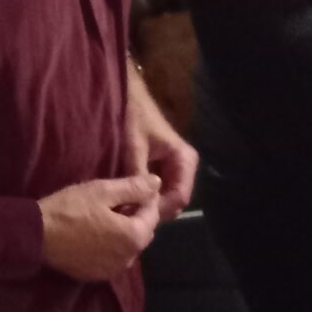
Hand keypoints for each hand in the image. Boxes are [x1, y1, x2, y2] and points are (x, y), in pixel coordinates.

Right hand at [39, 174, 160, 280]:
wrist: (36, 235)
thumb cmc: (70, 209)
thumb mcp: (102, 191)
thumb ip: (134, 187)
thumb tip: (157, 183)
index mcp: (134, 237)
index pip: (152, 215)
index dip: (146, 199)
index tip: (135, 187)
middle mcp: (129, 258)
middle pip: (142, 233)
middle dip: (137, 217)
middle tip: (120, 201)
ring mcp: (113, 270)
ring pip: (128, 247)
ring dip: (125, 233)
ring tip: (108, 217)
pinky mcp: (97, 276)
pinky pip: (113, 259)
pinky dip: (112, 247)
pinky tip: (97, 235)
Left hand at [125, 66, 197, 221]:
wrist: (127, 95)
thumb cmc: (133, 116)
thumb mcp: (134, 146)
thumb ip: (139, 175)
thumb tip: (141, 206)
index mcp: (184, 159)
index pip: (180, 197)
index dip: (159, 210)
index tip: (137, 215)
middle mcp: (185, 166)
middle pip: (174, 201)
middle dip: (154, 210)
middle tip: (128, 215)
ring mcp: (175, 168)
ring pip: (166, 198)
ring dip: (148, 205)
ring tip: (126, 209)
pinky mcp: (163, 168)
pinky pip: (159, 190)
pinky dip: (145, 197)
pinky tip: (128, 199)